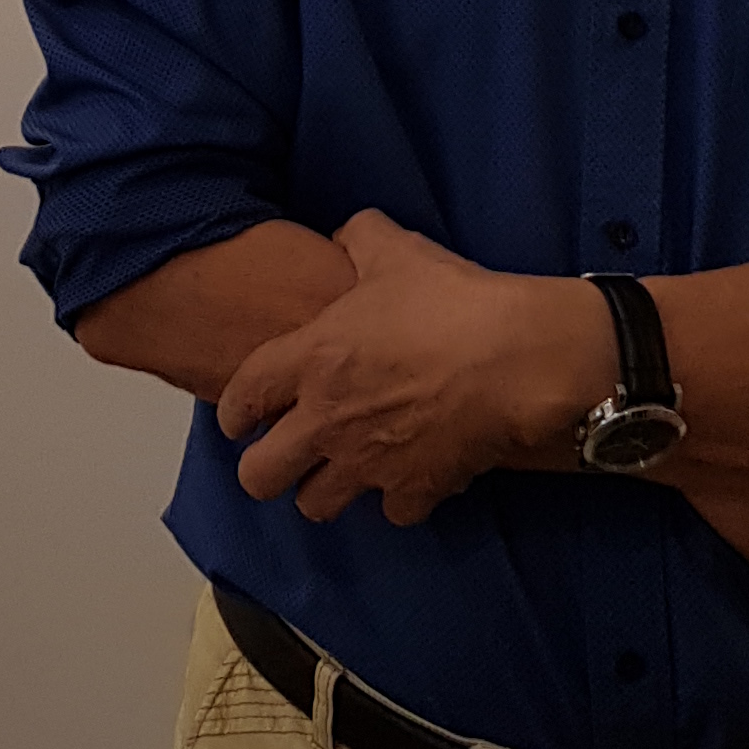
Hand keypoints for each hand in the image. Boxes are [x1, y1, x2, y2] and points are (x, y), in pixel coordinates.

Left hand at [217, 212, 609, 526]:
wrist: (516, 357)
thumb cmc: (450, 300)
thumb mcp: (396, 251)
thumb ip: (359, 238)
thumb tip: (346, 235)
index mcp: (309, 362)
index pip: (240, 400)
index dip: (233, 413)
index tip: (239, 420)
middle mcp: (325, 421)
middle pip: (259, 477)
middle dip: (265, 469)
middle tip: (285, 455)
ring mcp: (368, 463)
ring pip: (316, 505)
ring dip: (325, 489)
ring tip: (343, 470)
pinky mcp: (415, 490)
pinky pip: (392, 513)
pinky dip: (399, 498)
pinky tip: (410, 476)